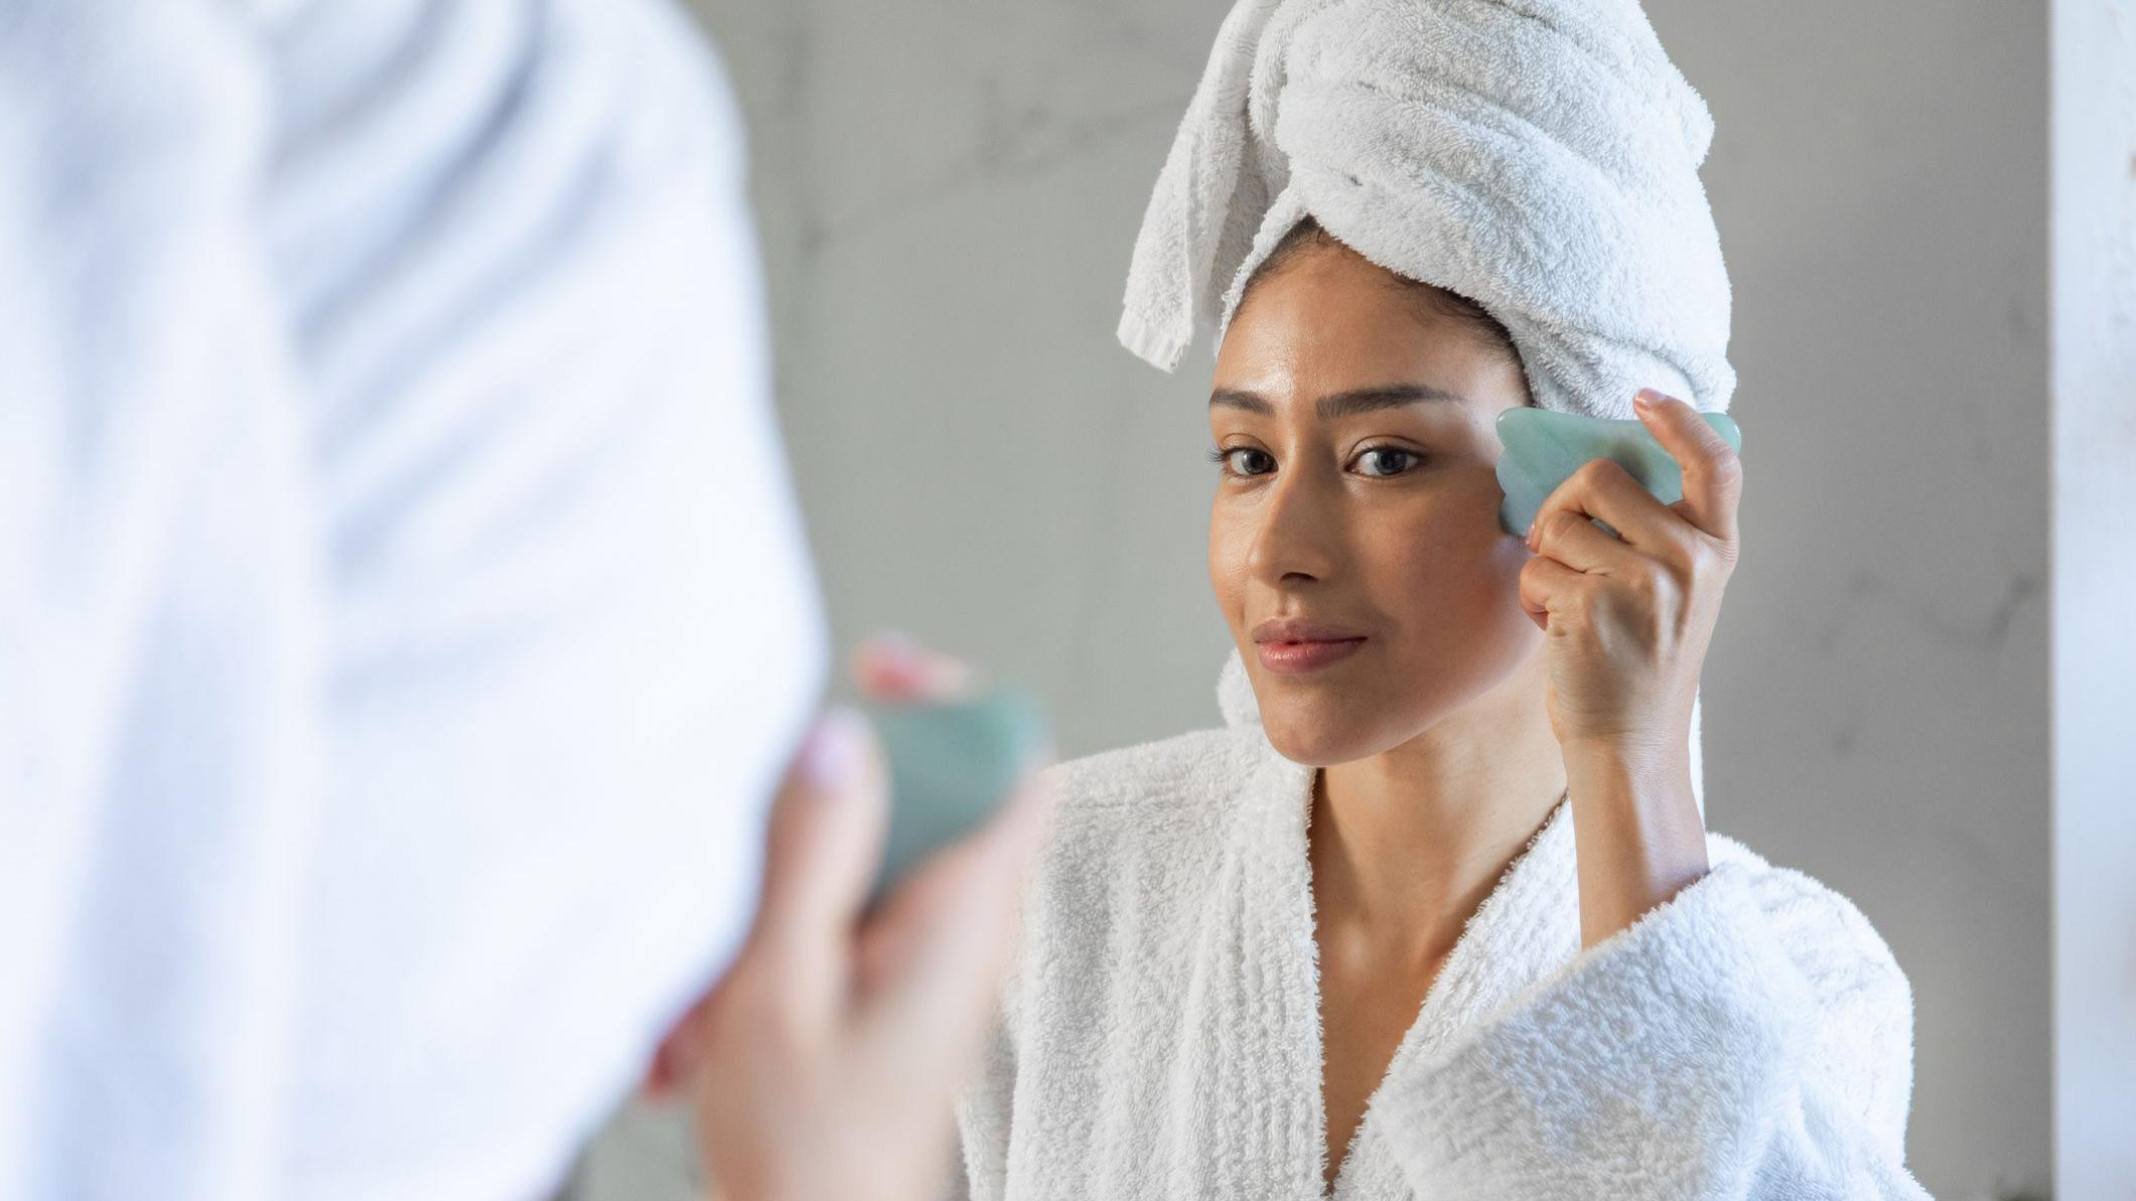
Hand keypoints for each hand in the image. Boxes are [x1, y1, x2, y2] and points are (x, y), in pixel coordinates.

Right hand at [643, 633, 1057, 1200]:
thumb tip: (842, 735)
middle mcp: (961, 927)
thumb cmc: (808, 1156)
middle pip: (914, 793)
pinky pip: (829, 914)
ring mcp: (924, 954)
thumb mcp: (782, 988)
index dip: (952, 696)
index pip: (1013, 758)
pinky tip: (708, 1019)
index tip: (873, 672)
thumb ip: (813, 855)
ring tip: (710, 987)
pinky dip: (762, 945)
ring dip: (766, 897)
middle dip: (806, 816)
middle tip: (740, 858)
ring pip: (854, 856)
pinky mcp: (883, 981)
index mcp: (962, 915)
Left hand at [1515, 388, 1742, 758]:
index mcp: (1716, 550)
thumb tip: (1591, 471)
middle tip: (1562, 548)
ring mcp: (1644, 581)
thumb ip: (1654, 534)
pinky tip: (1560, 634)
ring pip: (1558, 522)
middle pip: (1601, 476)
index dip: (1679, 422)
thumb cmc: (1640, 662)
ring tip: (1569, 605)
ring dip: (1546, 561)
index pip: (1716, 464)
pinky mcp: (1593, 605)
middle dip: (1563, 505)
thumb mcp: (1674, 591)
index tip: (1644, 398)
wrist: (1631, 743)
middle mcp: (1690, 559)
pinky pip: (1535, 569)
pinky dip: (1533, 600)